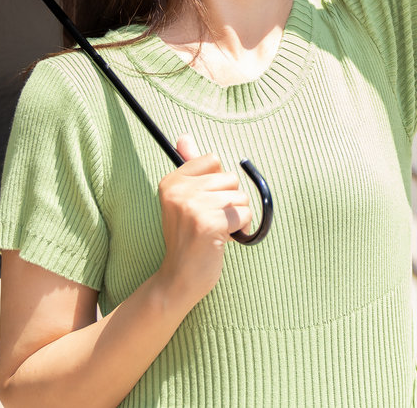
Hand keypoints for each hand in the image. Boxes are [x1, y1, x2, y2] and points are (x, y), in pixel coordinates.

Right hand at [155, 134, 252, 302]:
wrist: (179, 278)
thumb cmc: (188, 237)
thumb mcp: (184, 200)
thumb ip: (188, 167)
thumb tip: (184, 136)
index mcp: (172, 181)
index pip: (214, 160)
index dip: (217, 184)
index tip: (203, 203)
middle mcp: (180, 190)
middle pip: (230, 178)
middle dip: (228, 201)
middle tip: (210, 222)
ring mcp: (194, 206)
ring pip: (240, 196)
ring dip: (236, 216)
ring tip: (216, 231)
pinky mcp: (210, 223)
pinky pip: (245, 214)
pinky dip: (241, 228)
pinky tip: (223, 239)